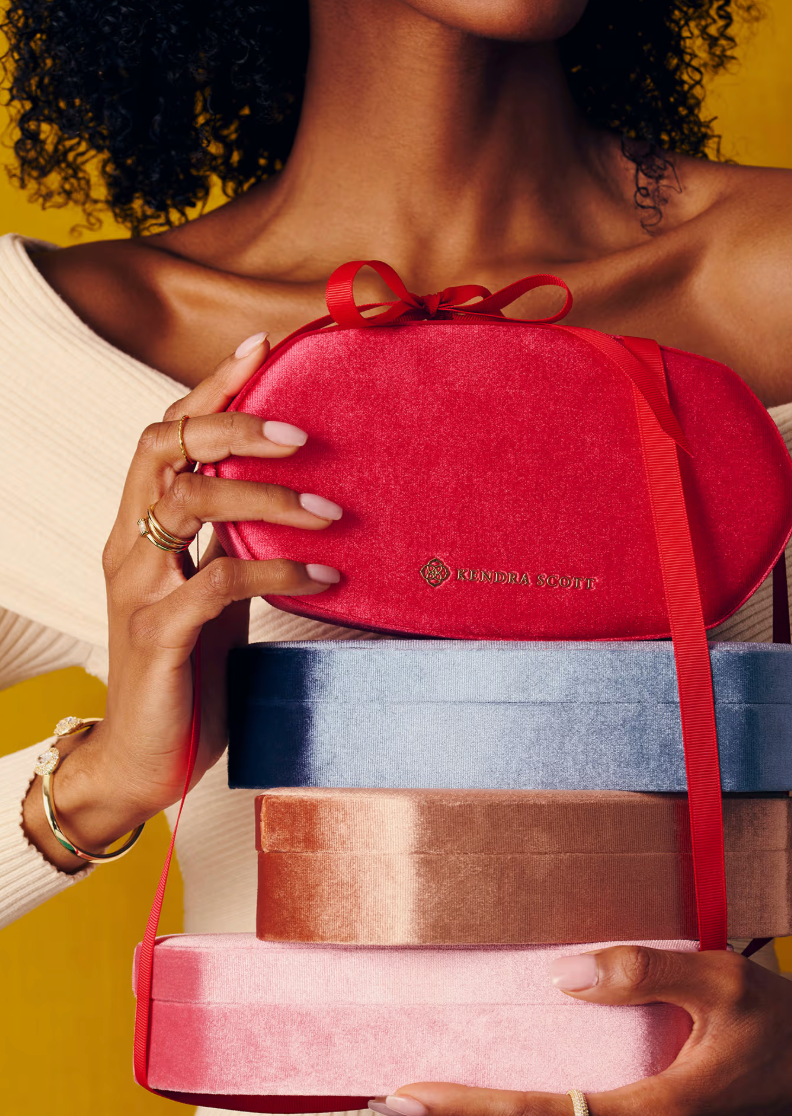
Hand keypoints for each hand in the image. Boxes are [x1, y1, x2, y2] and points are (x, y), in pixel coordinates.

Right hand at [24, 331, 341, 868]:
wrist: (141, 758)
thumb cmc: (184, 672)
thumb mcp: (209, 595)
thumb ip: (230, 545)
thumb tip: (293, 500)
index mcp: (139, 529)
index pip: (164, 436)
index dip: (208, 388)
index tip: (260, 350)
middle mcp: (128, 546)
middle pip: (163, 448)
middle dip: (232, 424)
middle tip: (303, 431)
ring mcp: (137, 589)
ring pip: (190, 503)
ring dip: (268, 497)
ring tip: (332, 511)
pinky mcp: (157, 635)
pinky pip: (217, 582)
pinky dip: (277, 569)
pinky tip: (324, 575)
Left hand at [370, 945, 791, 1115]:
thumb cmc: (783, 1025)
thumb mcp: (720, 979)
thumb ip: (643, 973)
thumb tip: (566, 978)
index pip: (546, 1115)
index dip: (474, 1105)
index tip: (412, 1091)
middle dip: (477, 1114)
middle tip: (409, 1088)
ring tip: (454, 1090)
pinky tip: (532, 1097)